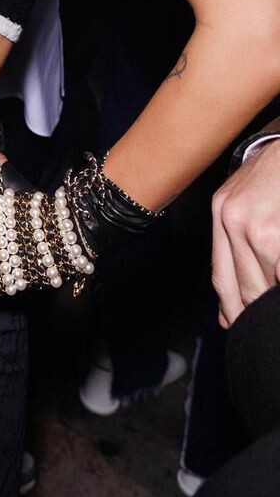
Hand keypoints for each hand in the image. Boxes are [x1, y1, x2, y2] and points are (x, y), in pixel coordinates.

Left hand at [212, 138, 279, 327]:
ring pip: (266, 285)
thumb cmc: (278, 168)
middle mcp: (235, 220)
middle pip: (244, 288)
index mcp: (223, 213)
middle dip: (257, 311)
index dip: (233, 309)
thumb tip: (226, 311)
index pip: (221, 276)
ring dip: (272, 298)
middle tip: (266, 328)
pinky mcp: (278, 232)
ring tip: (271, 308)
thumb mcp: (248, 197)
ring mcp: (260, 226)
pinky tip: (279, 285)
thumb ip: (236, 246)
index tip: (241, 327)